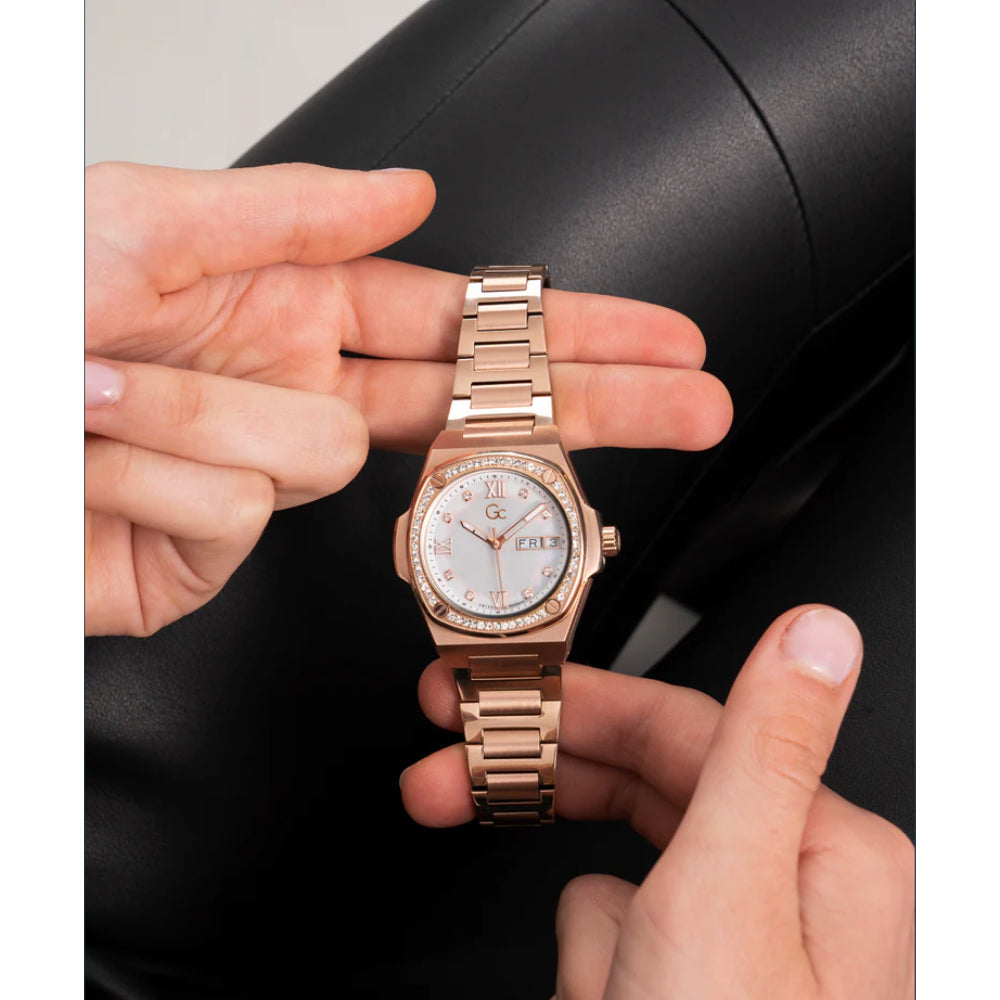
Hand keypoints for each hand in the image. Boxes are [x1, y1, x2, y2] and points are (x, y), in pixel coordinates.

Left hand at [86, 161, 731, 635]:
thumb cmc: (22, 309)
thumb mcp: (152, 219)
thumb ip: (294, 214)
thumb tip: (409, 199)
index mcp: (303, 314)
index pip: (475, 332)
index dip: (575, 336)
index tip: (665, 344)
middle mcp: (301, 396)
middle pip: (479, 412)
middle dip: (594, 403)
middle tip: (695, 403)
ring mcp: (262, 482)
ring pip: (316, 460)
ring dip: (200, 408)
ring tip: (106, 385)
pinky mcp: (212, 556)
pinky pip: (237, 511)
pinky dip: (157, 465)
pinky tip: (101, 448)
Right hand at [401, 605, 914, 998]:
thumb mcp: (735, 890)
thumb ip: (768, 743)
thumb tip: (821, 630)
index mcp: (815, 839)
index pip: (676, 722)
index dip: (569, 700)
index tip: (481, 689)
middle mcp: (786, 881)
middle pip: (640, 788)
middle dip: (535, 779)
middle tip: (440, 767)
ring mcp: (735, 940)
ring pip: (614, 882)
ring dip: (582, 939)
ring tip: (598, 996)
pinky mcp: (690, 985)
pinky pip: (609, 944)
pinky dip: (589, 976)